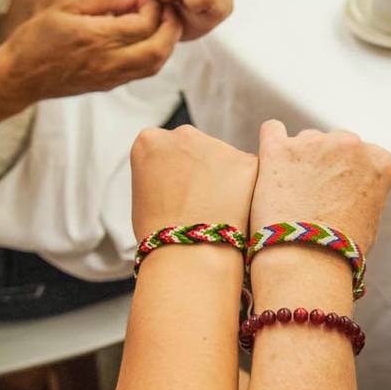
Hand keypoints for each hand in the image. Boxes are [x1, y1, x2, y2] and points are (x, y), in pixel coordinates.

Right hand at [0, 0, 181, 109]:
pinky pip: (142, 73)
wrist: (21, 77)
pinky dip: (154, 55)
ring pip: (155, 65)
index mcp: (96, 39)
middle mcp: (108, 62)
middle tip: (168, 10)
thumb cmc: (36, 39)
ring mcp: (110, 78)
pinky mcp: (109, 85)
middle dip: (171, 27)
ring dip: (166, 43)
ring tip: (162, 24)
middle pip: (158, 49)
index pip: (143, 24)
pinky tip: (147, 39)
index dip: (152, 7)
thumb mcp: (65, 6)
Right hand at [130, 124, 257, 239]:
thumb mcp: (142, 195)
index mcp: (150, 141)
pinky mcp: (246, 161)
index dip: (174, 174)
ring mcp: (217, 145)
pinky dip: (246, 191)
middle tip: (201, 205)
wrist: (187, 255)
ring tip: (217, 214)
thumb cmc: (159, 235)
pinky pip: (249, 174)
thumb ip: (159, 174)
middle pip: (197, 148)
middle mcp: (183, 134)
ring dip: (225, 180)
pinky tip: (235, 213)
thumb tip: (176, 178)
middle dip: (201, 170)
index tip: (177, 193)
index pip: (166, 148)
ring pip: (225, 161)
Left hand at [249, 120, 390, 258]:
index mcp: (379, 160)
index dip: (347, 174)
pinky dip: (271, 144)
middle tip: (309, 195)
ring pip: (303, 140)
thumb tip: (350, 189)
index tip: (336, 193)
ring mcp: (314, 143)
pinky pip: (272, 130)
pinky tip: (269, 165)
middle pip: (333, 143)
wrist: (307, 262)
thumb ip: (364, 192)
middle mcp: (350, 144)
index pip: (363, 153)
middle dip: (322, 163)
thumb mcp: (371, 219)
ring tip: (288, 194)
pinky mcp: (279, 148)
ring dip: (297, 159)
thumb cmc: (339, 252)